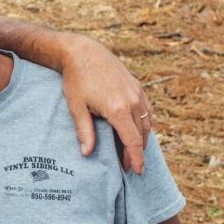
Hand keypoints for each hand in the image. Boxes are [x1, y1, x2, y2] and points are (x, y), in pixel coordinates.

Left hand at [60, 34, 152, 173]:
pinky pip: (147, 110)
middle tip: (129, 166)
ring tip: (133, 151)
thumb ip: (84, 131)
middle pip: (142, 135)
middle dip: (137, 153)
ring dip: (142, 139)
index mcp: (118, 109)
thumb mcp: (76, 107)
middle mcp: (133, 102)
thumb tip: (87, 153)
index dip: (136, 158)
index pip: (133, 141)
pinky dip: (145, 124)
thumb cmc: (77, 80)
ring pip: (147, 123)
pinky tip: (137, 131)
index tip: (137, 171)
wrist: (84, 52)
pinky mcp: (138, 86)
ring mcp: (137, 93)